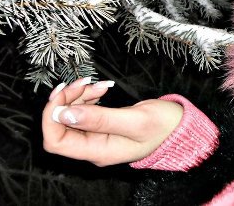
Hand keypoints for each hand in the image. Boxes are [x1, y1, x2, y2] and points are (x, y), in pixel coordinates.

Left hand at [42, 78, 182, 166]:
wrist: (181, 126)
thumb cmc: (163, 126)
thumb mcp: (135, 120)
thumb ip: (100, 118)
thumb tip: (65, 114)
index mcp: (98, 151)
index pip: (56, 141)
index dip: (52, 116)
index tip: (63, 94)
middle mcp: (94, 147)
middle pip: (61, 126)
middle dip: (67, 100)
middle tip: (85, 82)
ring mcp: (98, 137)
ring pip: (72, 115)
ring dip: (79, 96)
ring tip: (99, 84)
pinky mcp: (103, 125)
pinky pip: (85, 111)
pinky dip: (88, 96)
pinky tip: (101, 89)